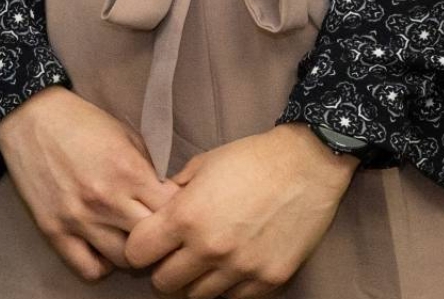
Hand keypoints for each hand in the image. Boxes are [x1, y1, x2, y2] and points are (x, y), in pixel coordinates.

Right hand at [0, 87, 179, 279]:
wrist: (29, 116)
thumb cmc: (81, 122)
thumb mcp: (126, 135)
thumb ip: (148, 169)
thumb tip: (166, 199)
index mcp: (129, 172)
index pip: (173, 212)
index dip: (180, 213)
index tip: (175, 210)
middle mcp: (106, 200)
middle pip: (153, 241)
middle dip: (162, 237)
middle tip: (158, 231)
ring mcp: (79, 218)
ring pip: (125, 261)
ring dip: (133, 253)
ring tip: (130, 239)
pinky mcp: (54, 230)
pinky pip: (89, 269)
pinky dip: (102, 265)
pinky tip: (103, 248)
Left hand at [123, 124, 357, 297]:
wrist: (305, 166)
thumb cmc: (249, 160)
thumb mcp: (200, 166)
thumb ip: (173, 194)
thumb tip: (156, 212)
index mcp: (185, 217)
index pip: (137, 254)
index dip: (138, 250)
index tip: (147, 245)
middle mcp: (209, 248)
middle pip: (164, 283)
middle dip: (163, 270)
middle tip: (173, 257)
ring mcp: (241, 268)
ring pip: (198, 296)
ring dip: (195, 282)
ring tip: (204, 262)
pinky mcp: (269, 280)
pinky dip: (228, 288)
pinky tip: (231, 268)